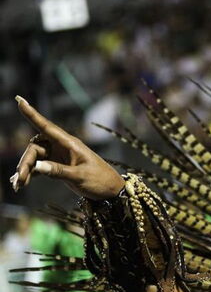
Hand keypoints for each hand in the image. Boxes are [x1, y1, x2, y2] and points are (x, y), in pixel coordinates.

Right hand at [10, 96, 125, 199]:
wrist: (111, 191)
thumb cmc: (100, 180)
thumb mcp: (80, 176)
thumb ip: (58, 171)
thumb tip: (37, 166)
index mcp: (70, 144)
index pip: (46, 126)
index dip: (32, 114)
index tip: (19, 100)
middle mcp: (62, 147)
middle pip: (35, 148)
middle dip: (26, 162)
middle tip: (19, 179)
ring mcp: (59, 156)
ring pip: (35, 158)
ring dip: (26, 170)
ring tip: (19, 185)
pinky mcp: (58, 166)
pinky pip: (39, 167)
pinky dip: (30, 174)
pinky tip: (22, 183)